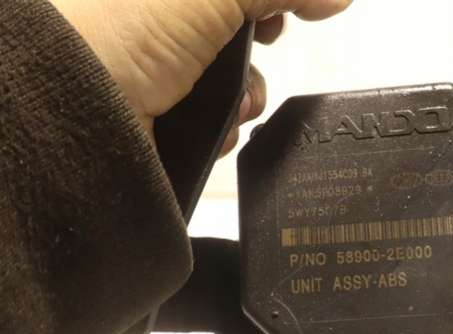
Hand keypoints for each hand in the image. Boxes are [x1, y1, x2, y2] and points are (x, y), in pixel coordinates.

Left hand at [50, 0, 351, 152]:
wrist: (70, 117)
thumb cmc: (116, 32)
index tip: (306, 7)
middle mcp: (158, 18)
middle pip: (234, 23)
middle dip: (261, 39)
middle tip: (267, 42)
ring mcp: (157, 64)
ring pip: (228, 73)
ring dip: (247, 90)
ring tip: (238, 103)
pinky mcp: (161, 109)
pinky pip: (212, 112)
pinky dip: (227, 121)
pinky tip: (219, 126)